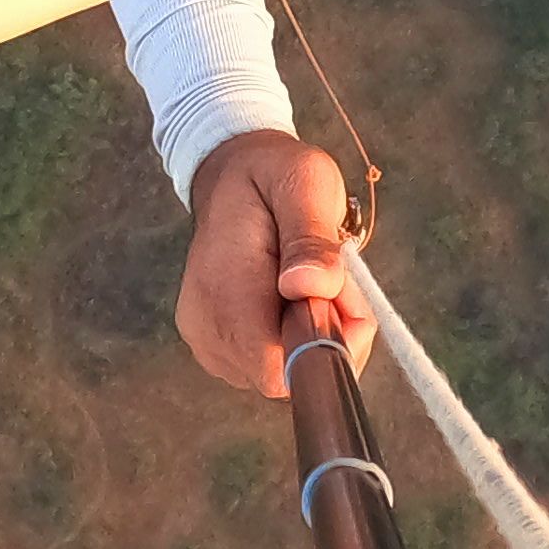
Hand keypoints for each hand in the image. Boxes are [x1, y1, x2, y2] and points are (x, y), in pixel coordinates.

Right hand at [174, 127, 375, 394]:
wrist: (230, 174)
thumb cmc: (274, 175)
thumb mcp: (305, 183)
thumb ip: (311, 237)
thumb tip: (311, 288)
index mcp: (224, 287)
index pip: (278, 368)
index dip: (325, 342)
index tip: (340, 291)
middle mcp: (208, 327)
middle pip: (285, 374)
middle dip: (325, 333)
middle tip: (332, 277)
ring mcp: (207, 342)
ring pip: (280, 372)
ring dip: (310, 334)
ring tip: (307, 279)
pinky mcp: (215, 347)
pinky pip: (268, 364)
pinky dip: (291, 337)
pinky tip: (288, 296)